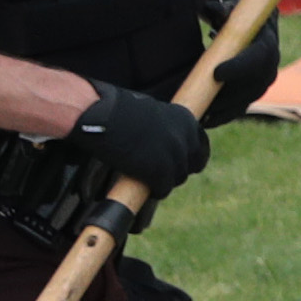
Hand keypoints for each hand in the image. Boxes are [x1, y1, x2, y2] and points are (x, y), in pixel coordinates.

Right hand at [70, 82, 210, 196]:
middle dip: (177, 169)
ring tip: (148, 177)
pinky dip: (155, 191)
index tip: (176, 161)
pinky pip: (163, 189)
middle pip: (191, 165)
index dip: (187, 157)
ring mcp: (174, 156)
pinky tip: (145, 187)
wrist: (101, 117)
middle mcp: (186, 138)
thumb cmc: (118, 110)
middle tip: (159, 171)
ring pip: (178, 178)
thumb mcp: (153, 112)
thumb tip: (164, 142)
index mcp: (186, 119)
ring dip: (165, 180)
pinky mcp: (159, 172)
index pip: (199, 147)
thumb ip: (165, 127)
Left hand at [200, 0, 283, 124]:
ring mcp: (261, 81)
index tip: (216, 73)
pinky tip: (204, 121)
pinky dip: (223, 116)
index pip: (260, 57)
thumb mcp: (232, 6)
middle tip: (204, 101)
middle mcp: (270, 65)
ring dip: (224, 110)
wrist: (248, 24)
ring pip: (246, 100)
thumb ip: (224, 7)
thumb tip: (215, 8)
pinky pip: (240, 107)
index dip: (240, 67)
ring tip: (200, 115)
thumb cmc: (237, 14)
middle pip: (254, 86)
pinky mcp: (251, 92)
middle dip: (229, 96)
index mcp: (267, 41)